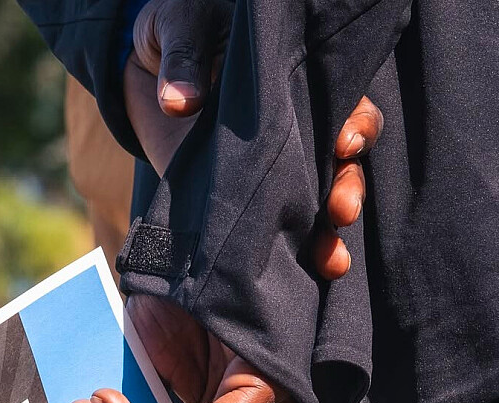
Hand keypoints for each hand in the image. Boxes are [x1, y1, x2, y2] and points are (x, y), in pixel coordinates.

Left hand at [123, 2, 384, 278]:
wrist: (147, 64)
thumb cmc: (179, 30)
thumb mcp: (182, 28)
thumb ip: (185, 62)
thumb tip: (179, 104)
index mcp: (296, 79)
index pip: (341, 103)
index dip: (351, 124)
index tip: (342, 142)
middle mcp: (298, 127)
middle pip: (342, 161)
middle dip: (347, 187)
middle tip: (340, 208)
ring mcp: (275, 167)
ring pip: (320, 201)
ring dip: (329, 232)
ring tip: (331, 260)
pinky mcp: (246, 198)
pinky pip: (279, 229)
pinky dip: (296, 255)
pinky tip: (309, 277)